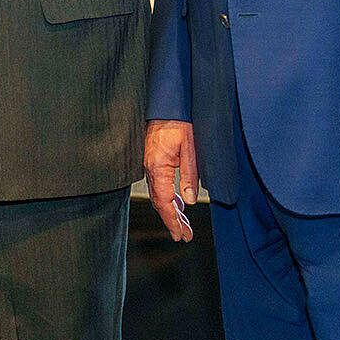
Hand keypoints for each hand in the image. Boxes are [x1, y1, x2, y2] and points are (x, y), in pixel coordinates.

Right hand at [144, 120, 196, 242]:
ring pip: (158, 195)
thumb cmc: (179, 122)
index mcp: (158, 167)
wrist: (166, 103)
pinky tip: (178, 203)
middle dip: (172, 221)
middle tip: (185, 236)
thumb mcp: (191, 149)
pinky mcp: (152, 160)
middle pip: (159, 202)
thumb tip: (189, 201)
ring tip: (184, 225)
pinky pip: (158, 184)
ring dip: (171, 211)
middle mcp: (149, 168)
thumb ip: (189, 175)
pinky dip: (168, 198)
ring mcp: (149, 164)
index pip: (164, 202)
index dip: (172, 221)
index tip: (180, 235)